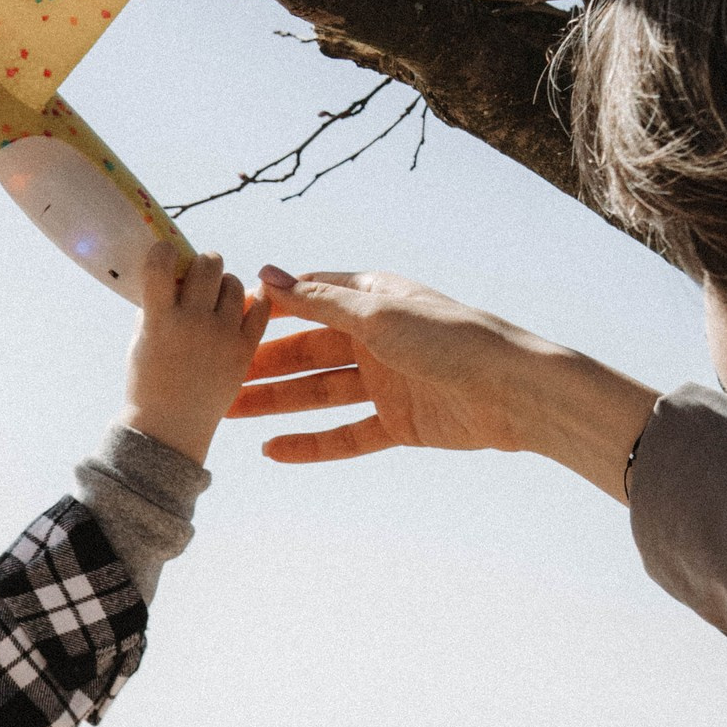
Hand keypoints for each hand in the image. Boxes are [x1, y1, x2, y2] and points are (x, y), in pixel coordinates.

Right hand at [124, 243, 270, 467]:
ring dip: (225, 283)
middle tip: (200, 274)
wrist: (169, 429)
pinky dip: (256, 300)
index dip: (164, 252)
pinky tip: (246, 303)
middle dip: (202, 263)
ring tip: (216, 298)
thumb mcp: (140, 339)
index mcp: (159, 320)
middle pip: (207, 265)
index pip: (161, 265)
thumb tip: (176, 275)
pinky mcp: (244, 352)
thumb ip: (155, 305)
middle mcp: (192, 324)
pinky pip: (260, 310)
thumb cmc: (147, 381)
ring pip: (235, 284)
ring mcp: (221, 337)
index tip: (165, 255)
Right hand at [232, 268, 656, 502]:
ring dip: (276, 403)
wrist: (514, 392)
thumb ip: (319, 302)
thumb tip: (265, 276)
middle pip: (306, 351)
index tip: (221, 320)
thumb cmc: (452, 338)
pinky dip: (313, 444)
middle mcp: (376, 337)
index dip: (267, 310)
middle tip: (212, 378)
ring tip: (228, 412)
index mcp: (372, 299)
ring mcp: (387, 381)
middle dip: (261, 365)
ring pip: (319, 393)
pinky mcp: (400, 422)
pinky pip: (346, 435)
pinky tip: (274, 450)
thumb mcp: (378, 314)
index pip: (308, 299)